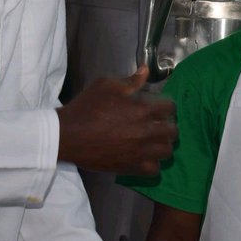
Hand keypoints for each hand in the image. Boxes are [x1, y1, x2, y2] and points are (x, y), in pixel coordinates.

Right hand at [57, 66, 177, 173]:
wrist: (67, 135)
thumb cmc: (86, 108)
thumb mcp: (106, 86)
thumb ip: (130, 80)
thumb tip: (146, 70)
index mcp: (142, 110)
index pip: (170, 108)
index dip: (167, 105)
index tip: (160, 106)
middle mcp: (146, 132)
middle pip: (173, 132)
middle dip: (168, 125)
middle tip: (158, 124)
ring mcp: (139, 152)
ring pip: (166, 152)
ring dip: (163, 145)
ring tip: (154, 141)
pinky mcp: (130, 168)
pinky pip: (154, 170)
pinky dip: (152, 164)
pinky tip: (145, 157)